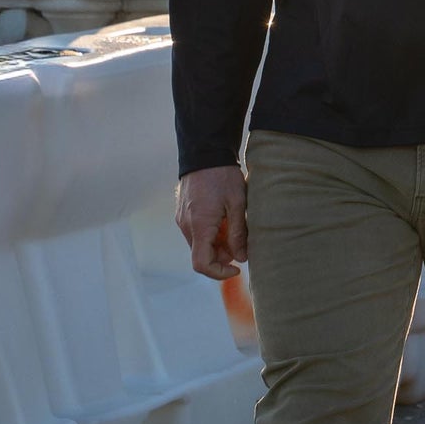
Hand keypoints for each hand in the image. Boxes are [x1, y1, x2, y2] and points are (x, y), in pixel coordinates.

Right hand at [176, 165, 247, 279]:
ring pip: (200, 243)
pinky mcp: (183, 212)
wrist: (205, 151)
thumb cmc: (223, 176)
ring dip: (218, 242)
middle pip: (202, 254)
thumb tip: (241, 257)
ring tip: (234, 223)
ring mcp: (182, 218)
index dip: (220, 272)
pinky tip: (225, 217)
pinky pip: (197, 231)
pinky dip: (211, 232)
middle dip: (223, 254)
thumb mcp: (237, 204)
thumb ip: (238, 233)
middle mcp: (186, 226)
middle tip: (242, 240)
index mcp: (199, 226)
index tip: (237, 267)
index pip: (202, 264)